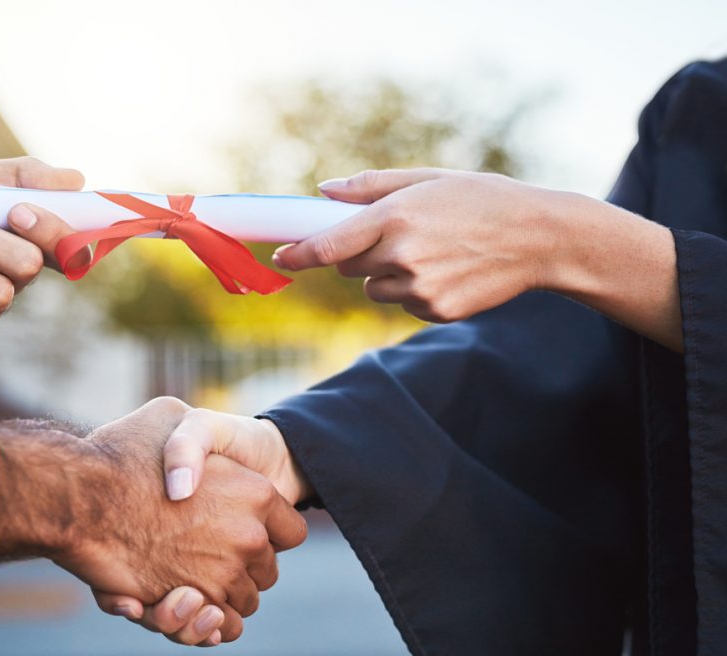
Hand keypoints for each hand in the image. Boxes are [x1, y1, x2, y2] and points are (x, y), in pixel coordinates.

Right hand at [0, 398, 307, 642]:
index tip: (238, 527)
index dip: (266, 530)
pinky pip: (220, 628)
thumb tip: (204, 454)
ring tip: (189, 580)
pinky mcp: (192, 604)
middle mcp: (249, 536)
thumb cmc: (121, 452)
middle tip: (207, 553)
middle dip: (243, 567)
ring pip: (243, 601)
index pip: (289, 530)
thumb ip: (196, 437)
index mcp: (256, 491)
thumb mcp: (170, 417)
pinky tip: (189, 603)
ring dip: (222, 598)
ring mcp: (223, 573)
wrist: (80, 495)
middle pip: (266, 570)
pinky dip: (209, 625)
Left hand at [271, 168, 557, 322]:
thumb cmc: (480, 199)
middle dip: (357, 253)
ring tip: (431, 251)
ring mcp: (420, 288)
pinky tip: (447, 271)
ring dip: (387, 274)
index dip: (298, 253)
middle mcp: (402, 255)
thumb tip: (323, 191)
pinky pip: (404, 305)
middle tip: (393, 235)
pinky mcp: (436, 311)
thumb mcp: (427, 179)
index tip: (281, 257)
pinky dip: (415, 292)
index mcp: (395, 216)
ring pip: (375, 289)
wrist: (539, 238)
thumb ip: (371, 186)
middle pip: (348, 267)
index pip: (327, 245)